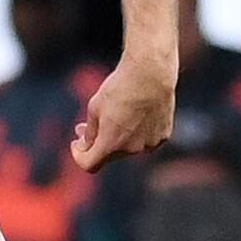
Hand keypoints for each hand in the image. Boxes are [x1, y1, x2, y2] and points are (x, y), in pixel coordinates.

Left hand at [71, 52, 175, 172]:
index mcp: (110, 144)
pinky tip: (135, 115)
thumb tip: (86, 145)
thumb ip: (90, 133)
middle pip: (108, 156)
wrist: (150, 75)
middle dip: (96, 144)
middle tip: (86, 127)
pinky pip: (145, 141)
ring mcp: (149, 144)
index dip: (78, 156)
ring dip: (117, 139)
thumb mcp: (94, 109)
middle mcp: (131, 149)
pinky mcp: (163, 136)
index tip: (76, 143)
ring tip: (114, 117)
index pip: (89, 165)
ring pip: (127, 149)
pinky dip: (136, 134)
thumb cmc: (118, 89)